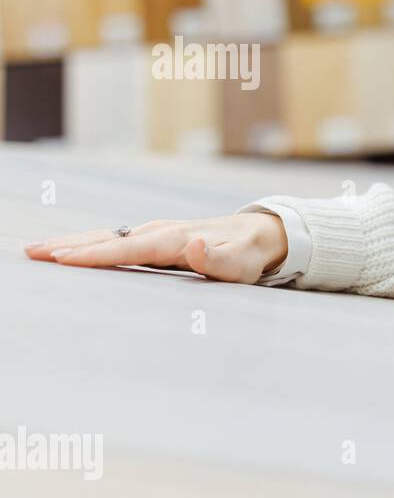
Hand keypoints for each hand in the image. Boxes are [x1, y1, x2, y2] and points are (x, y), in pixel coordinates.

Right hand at [24, 213, 288, 284]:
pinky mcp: (152, 237)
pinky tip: (67, 249)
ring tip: (36, 249)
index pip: (128, 250)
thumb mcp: (239, 264)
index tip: (64, 259)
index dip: (97, 255)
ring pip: (105, 237)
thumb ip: (215, 259)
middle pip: (107, 240)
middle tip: (31, 252)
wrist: (257, 235)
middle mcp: (158, 232)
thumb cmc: (247, 256)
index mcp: (173, 241)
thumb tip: (193, 245)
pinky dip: (86, 243)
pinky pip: (113, 240)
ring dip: (70, 242)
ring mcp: (153, 232)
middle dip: (69, 246)